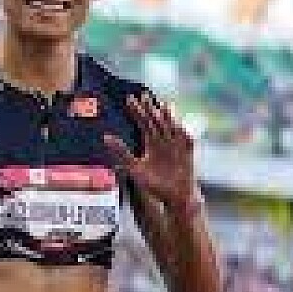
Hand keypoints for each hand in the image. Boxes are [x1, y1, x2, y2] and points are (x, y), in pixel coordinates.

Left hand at [105, 94, 197, 210]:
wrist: (175, 197)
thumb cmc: (154, 184)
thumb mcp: (134, 168)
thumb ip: (121, 152)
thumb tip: (104, 137)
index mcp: (151, 142)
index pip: (143, 122)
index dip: (136, 111)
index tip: (128, 99)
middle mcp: (164, 140)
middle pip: (156, 120)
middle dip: (149, 108)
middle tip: (142, 94)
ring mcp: (177, 145)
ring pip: (170, 126)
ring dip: (166, 116)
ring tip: (160, 105)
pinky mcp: (188, 152)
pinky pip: (186, 140)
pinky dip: (183, 132)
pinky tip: (178, 126)